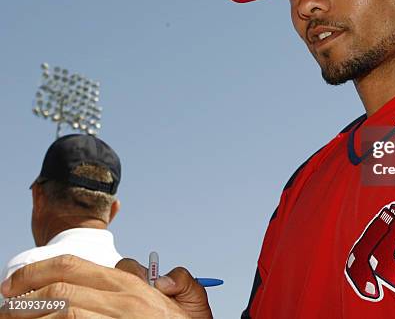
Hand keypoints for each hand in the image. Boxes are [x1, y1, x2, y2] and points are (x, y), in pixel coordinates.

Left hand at [0, 255, 211, 317]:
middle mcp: (119, 300)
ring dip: (27, 313)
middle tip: (4, 300)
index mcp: (131, 286)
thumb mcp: (190, 299)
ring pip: (59, 308)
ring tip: (9, 316)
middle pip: (59, 286)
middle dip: (23, 292)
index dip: (37, 271)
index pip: (72, 266)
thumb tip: (152, 275)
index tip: (17, 282)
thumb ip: (176, 279)